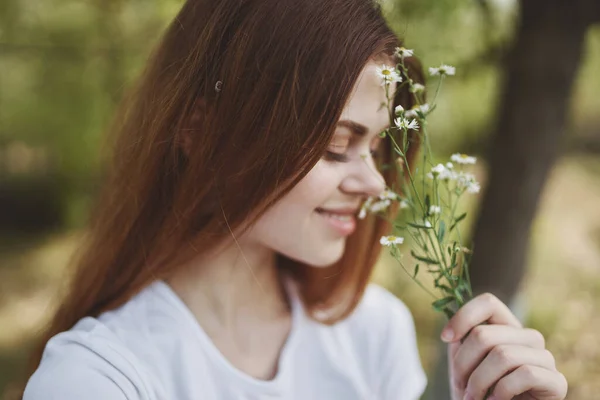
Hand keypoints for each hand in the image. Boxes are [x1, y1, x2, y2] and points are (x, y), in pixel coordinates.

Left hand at [441, 293, 567, 399]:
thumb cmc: (479, 395)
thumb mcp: (465, 365)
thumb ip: (461, 342)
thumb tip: (454, 327)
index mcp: (507, 329)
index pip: (489, 303)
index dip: (464, 316)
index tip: (445, 337)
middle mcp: (528, 338)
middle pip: (485, 335)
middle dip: (463, 364)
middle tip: (460, 387)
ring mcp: (545, 358)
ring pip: (502, 355)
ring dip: (479, 382)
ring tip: (472, 398)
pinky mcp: (556, 382)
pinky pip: (525, 374)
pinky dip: (502, 392)